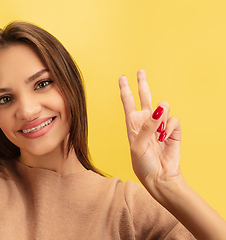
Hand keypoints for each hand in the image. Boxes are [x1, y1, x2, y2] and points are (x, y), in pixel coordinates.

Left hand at [119, 70, 181, 190]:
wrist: (159, 177)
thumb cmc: (143, 164)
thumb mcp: (138, 145)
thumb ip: (147, 126)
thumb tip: (158, 108)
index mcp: (133, 124)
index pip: (128, 103)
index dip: (125, 89)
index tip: (122, 77)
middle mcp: (146, 122)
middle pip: (145, 97)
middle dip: (142, 84)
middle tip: (140, 71)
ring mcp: (159, 126)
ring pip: (162, 108)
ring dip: (160, 118)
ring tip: (158, 134)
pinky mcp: (172, 131)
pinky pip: (173, 120)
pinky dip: (169, 128)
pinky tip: (165, 138)